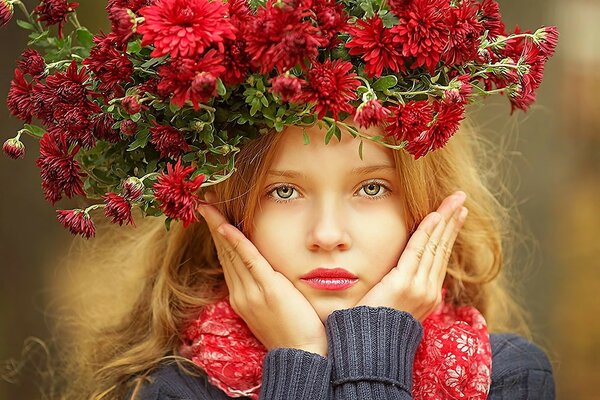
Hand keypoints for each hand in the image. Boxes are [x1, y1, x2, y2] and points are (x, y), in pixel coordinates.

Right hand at [198, 192, 327, 356]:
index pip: (227, 260)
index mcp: (242, 296)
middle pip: (224, 252)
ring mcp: (252, 292)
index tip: (212, 216)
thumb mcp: (272, 307)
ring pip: (232, 253)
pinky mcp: (268, 289)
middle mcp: (241, 293)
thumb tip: (267, 270)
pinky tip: (227, 227)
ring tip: (210, 206)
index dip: (219, 236)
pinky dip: (237, 242)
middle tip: (205, 202)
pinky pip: (249, 261)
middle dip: (214, 225)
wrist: (303, 354)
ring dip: (220, 226)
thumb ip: (265, 287)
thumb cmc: (293, 331)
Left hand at [355, 191, 468, 320]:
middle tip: (460, 199)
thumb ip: (399, 286)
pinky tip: (434, 215)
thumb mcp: (394, 304)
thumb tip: (397, 273)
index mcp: (427, 295)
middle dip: (452, 221)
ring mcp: (419, 288)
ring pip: (435, 246)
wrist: (367, 349)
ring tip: (454, 201)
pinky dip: (427, 231)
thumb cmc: (374, 327)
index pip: (440, 257)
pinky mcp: (404, 284)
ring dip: (445, 220)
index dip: (448, 234)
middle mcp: (429, 291)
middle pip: (443, 248)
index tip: (454, 216)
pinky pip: (418, 251)